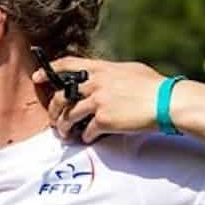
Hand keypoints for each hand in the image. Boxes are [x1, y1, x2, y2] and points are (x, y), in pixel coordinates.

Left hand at [32, 58, 164, 142]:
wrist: (167, 101)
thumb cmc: (155, 86)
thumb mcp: (131, 70)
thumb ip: (113, 74)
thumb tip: (106, 78)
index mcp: (102, 68)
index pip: (68, 64)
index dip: (49, 70)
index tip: (37, 77)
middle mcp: (96, 83)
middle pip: (63, 95)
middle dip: (54, 109)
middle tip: (54, 118)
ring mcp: (99, 101)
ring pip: (69, 115)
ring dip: (64, 127)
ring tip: (65, 134)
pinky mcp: (104, 120)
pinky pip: (86, 130)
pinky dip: (84, 136)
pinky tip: (87, 139)